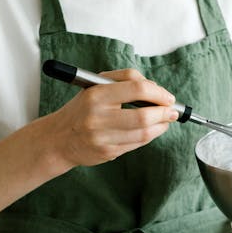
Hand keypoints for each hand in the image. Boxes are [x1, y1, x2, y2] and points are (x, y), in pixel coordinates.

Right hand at [39, 67, 178, 169]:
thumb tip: (155, 88)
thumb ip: (124, 80)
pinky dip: (150, 136)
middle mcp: (98, 117)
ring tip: (166, 120)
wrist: (58, 139)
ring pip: (143, 133)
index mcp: (96, 94)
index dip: (158, 92)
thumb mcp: (95, 86)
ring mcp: (102, 137)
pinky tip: (153, 130)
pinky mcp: (107, 152)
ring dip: (161, 126)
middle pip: (143, 116)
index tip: (167, 96)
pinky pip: (137, 144)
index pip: (136, 89)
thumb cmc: (82, 109)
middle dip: (164, 113)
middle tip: (173, 110)